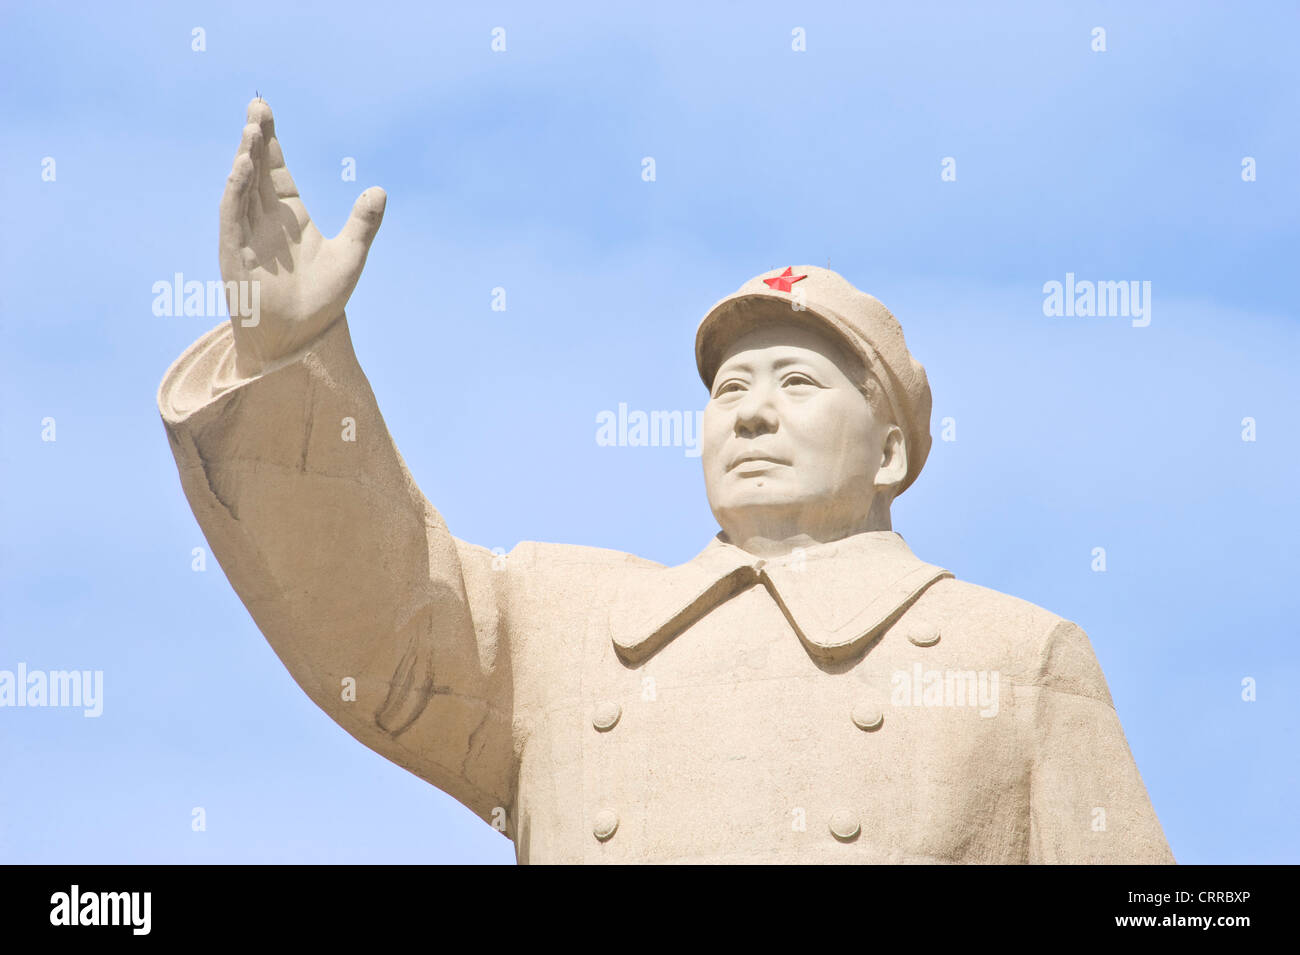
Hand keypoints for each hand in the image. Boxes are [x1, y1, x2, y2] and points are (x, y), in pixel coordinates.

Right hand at [219, 98, 385, 375]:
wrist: (300, 340)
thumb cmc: (321, 301)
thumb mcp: (350, 257)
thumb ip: (364, 224)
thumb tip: (380, 190)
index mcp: (289, 216)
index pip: (276, 170)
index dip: (270, 142)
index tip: (265, 111)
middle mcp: (264, 220)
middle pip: (256, 170)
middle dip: (255, 139)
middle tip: (257, 105)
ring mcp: (247, 234)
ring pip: (242, 188)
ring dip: (245, 159)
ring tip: (252, 130)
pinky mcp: (235, 253)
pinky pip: (233, 216)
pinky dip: (236, 191)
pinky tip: (243, 168)